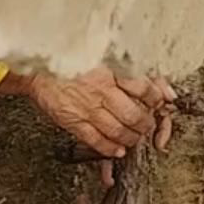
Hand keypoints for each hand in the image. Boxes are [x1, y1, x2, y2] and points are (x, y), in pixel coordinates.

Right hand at [12, 69, 175, 181]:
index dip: (156, 98)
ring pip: (117, 130)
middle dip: (145, 124)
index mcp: (111, 69)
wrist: (40, 69)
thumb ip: (136, 67)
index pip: (144, 88)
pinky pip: (96, 140)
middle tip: (148, 125)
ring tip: (136, 137)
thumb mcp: (106, 54)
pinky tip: (118, 149)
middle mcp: (101, 90)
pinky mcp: (73, 122)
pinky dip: (110, 148)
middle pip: (133, 114)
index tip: (159, 101)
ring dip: (131, 137)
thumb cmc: (73, 59)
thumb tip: (162, 86)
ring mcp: (87, 108)